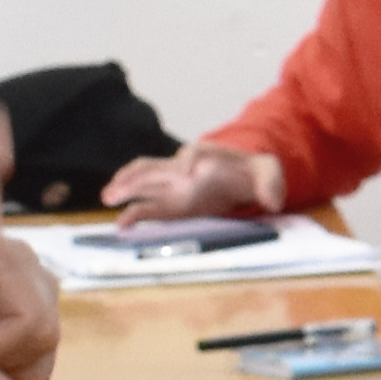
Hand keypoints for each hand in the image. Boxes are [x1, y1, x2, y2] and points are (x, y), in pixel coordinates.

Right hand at [101, 142, 281, 219]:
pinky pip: (150, 206)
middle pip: (154, 167)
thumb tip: (273, 201)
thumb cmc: (255, 173)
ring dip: (125, 188)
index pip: (192, 155)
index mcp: (206, 156)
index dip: (187, 164)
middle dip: (135, 177)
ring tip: (107, 198)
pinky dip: (135, 213)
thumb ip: (271, 183)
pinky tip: (122, 224)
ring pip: (143, 181)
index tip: (185, 173)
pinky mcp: (173, 203)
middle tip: (116, 189)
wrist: (248, 177)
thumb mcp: (270, 172)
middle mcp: (183, 168)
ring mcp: (174, 185)